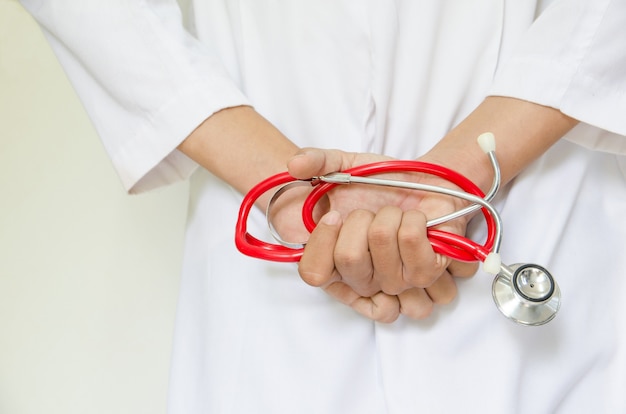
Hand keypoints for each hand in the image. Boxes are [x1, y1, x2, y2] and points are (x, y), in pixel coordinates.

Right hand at [280, 148, 477, 321]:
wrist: (425, 183)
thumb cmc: (381, 184)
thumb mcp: (342, 166)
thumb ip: (314, 161)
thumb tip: (294, 165)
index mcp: (334, 262)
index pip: (314, 274)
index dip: (322, 242)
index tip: (334, 213)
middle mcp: (361, 278)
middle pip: (349, 259)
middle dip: (361, 218)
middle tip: (371, 212)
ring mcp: (393, 281)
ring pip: (381, 244)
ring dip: (390, 215)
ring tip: (395, 215)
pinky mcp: (424, 273)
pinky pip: (412, 242)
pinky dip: (414, 219)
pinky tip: (416, 221)